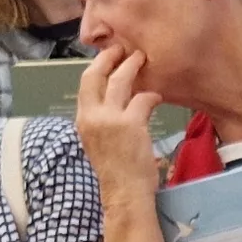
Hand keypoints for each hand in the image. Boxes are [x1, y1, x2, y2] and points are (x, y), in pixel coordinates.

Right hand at [77, 46, 166, 216]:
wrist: (124, 193)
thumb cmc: (116, 172)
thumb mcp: (99, 142)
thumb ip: (102, 121)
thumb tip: (113, 101)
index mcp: (83, 121)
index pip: (84, 85)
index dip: (96, 67)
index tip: (107, 58)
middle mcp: (91, 117)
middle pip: (94, 75)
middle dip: (108, 58)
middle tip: (121, 48)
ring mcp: (110, 119)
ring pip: (119, 81)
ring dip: (131, 66)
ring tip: (142, 58)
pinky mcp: (131, 124)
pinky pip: (143, 98)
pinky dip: (152, 95)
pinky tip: (158, 97)